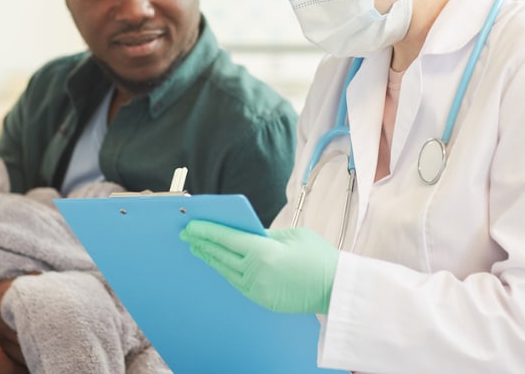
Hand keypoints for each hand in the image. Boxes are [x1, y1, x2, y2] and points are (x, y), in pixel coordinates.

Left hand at [179, 220, 338, 313]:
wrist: (336, 288)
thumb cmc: (319, 257)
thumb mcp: (292, 235)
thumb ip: (265, 234)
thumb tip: (245, 233)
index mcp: (263, 252)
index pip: (226, 238)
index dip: (207, 231)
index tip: (192, 225)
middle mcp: (255, 272)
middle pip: (221, 255)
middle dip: (203, 244)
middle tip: (188, 235)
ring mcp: (257, 289)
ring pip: (226, 270)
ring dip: (212, 258)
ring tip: (199, 248)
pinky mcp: (261, 299)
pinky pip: (237, 282)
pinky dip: (226, 271)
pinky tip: (220, 264)